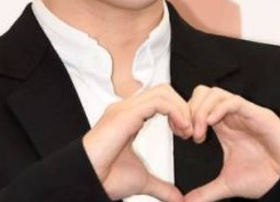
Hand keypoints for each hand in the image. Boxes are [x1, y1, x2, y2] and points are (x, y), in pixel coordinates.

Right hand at [82, 83, 191, 200]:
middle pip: (164, 90)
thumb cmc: (107, 178)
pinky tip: (181, 129)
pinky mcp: (126, 114)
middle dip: (182, 106)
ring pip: (162, 91)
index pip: (160, 98)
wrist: (88, 181)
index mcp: (130, 117)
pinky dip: (175, 111)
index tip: (186, 133)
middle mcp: (128, 108)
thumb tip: (177, 198)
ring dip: (181, 108)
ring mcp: (126, 108)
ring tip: (187, 130)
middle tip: (191, 131)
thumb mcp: (142, 180)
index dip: (178, 111)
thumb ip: (161, 186)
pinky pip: (158, 101)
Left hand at [184, 86, 279, 200]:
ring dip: (201, 109)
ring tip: (199, 132)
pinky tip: (210, 124)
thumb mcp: (228, 184)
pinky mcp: (256, 113)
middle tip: (188, 132)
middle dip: (190, 109)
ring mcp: (242, 113)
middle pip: (202, 93)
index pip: (197, 105)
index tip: (181, 134)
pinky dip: (218, 108)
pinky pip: (233, 101)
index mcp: (222, 126)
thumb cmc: (265, 175)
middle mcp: (230, 116)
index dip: (185, 114)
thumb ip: (207, 192)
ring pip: (215, 93)